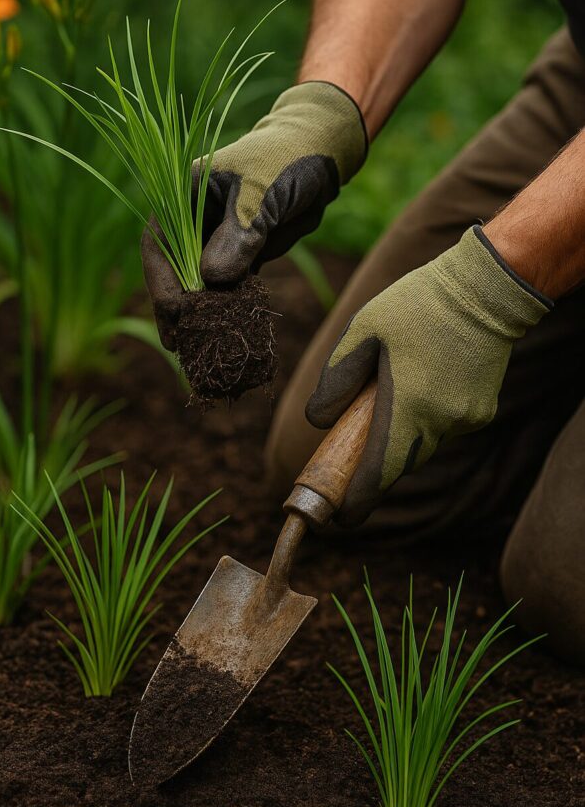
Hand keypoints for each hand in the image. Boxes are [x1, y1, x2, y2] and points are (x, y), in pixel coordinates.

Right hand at [141, 81, 366, 348]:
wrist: (321, 156)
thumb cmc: (287, 161)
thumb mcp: (261, 195)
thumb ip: (238, 236)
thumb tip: (210, 281)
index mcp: (184, 195)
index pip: (160, 243)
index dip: (162, 279)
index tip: (175, 311)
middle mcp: (193, 220)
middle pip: (173, 270)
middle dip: (174, 308)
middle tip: (177, 344)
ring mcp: (215, 239)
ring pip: (198, 283)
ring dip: (198, 315)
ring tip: (196, 349)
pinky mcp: (239, 254)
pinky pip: (226, 287)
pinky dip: (224, 310)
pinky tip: (224, 334)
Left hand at [305, 226, 551, 525]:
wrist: (486, 288)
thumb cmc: (417, 304)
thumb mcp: (362, 331)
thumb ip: (335, 380)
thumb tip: (319, 422)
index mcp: (408, 405)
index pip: (379, 472)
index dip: (357, 500)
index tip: (339, 518)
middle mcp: (441, 422)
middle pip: (398, 463)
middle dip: (374, 464)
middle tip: (350, 446)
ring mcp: (466, 420)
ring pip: (421, 448)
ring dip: (400, 438)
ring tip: (390, 394)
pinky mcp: (481, 413)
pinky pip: (442, 431)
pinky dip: (424, 421)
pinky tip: (422, 384)